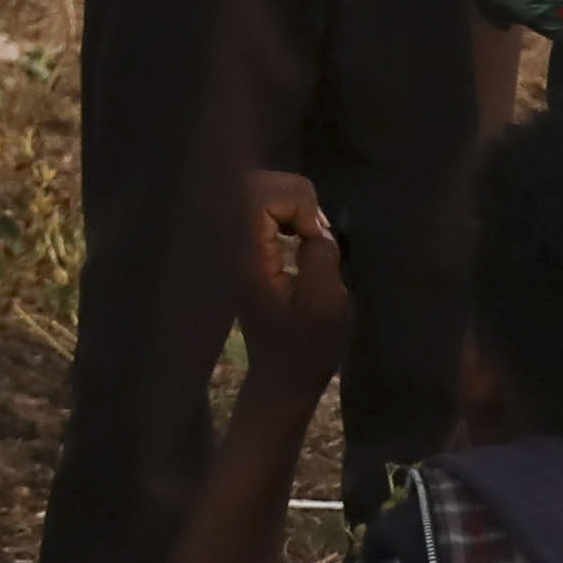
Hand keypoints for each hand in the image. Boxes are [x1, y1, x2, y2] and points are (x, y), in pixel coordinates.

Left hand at [236, 173, 355, 390]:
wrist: (282, 378)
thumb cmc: (308, 347)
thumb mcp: (328, 305)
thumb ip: (321, 258)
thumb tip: (316, 231)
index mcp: (249, 257)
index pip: (258, 195)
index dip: (298, 203)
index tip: (316, 238)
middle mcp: (234, 245)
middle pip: (254, 184)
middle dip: (296, 197)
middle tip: (316, 234)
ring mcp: (238, 247)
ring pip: (258, 193)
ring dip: (294, 205)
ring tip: (313, 239)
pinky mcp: (248, 251)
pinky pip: (262, 210)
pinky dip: (288, 214)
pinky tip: (302, 241)